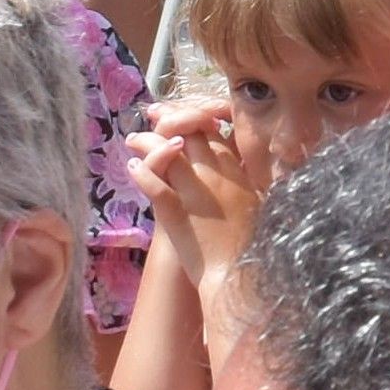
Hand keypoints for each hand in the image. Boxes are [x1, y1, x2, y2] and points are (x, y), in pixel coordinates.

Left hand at [138, 97, 275, 263]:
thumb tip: (240, 167)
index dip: (194, 118)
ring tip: (133, 139)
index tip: (181, 116)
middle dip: (169, 119)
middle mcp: (214, 175)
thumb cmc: (252, 244)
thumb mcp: (257, 203)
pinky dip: (142, 173)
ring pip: (167, 153)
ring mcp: (194, 192)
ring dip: (146, 141)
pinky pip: (155, 185)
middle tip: (153, 115)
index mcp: (236, 171)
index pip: (213, 131)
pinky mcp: (175, 213)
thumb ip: (246, 182)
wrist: (238, 274)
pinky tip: (132, 167)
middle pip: (190, 132)